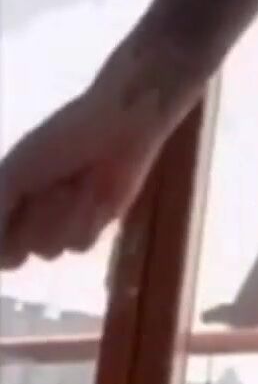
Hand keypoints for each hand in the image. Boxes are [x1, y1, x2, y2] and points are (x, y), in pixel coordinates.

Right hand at [0, 82, 170, 269]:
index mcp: (8, 197)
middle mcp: (31, 216)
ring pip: (49, 251)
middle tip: (50, 189)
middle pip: (18, 254)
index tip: (17, 214)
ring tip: (75, 184)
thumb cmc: (63, 140)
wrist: (119, 128)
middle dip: (35, 221)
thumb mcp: (16, 172)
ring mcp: (62, 223)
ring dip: (62, 217)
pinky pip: (79, 245)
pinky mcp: (93, 226)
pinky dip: (86, 220)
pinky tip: (96, 193)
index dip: (3, 242)